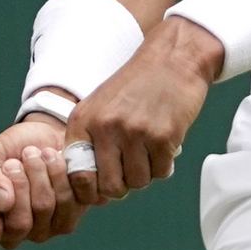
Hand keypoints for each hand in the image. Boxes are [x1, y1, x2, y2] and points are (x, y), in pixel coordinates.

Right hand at [0, 114, 78, 249]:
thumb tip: (2, 202)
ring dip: (39, 172)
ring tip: (35, 153)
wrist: (46, 134)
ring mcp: (47, 228)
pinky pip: (69, 198)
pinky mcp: (72, 215)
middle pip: (19, 223)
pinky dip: (59, 171)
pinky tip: (54, 159)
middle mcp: (19, 232)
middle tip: (16, 161)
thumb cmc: (12, 149)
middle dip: (18, 184)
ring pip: (44, 207)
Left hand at [63, 19, 221, 209]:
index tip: (102, 187)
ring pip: (138, 181)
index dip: (91, 190)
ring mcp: (135, 132)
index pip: (78, 176)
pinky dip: (164, 164)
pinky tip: (163, 145)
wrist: (173, 59)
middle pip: (109, 186)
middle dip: (122, 186)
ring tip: (148, 152)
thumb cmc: (136, 85)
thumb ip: (89, 141)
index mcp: (84, 121)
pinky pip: (161, 172)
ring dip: (145, 173)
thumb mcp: (99, 106)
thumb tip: (89, 188)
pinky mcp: (163, 136)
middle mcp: (106, 127)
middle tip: (130, 172)